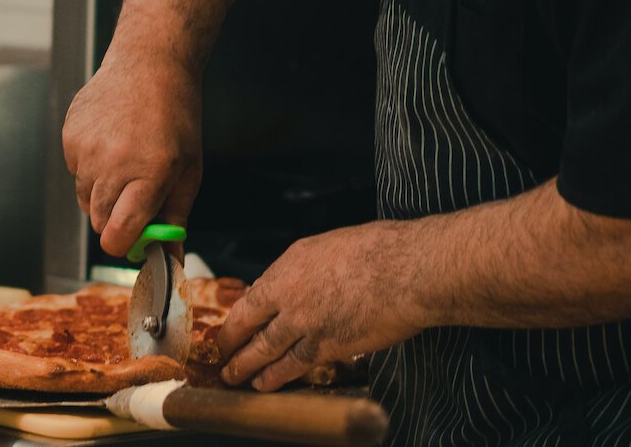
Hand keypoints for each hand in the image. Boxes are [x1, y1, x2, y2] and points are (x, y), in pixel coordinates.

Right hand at [62, 58, 203, 256]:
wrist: (149, 64)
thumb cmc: (175, 117)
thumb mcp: (189, 170)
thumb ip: (175, 217)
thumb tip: (170, 259)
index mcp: (149, 174)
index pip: (118, 234)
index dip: (123, 245)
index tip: (132, 242)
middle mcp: (113, 163)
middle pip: (99, 222)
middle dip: (116, 220)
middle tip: (135, 198)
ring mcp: (86, 150)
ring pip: (85, 199)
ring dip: (102, 194)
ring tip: (125, 163)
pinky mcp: (69, 137)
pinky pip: (74, 173)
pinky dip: (90, 169)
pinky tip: (110, 143)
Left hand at [216, 222, 435, 390]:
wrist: (409, 269)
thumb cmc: (384, 251)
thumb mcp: (334, 245)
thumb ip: (312, 267)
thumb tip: (304, 280)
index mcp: (291, 263)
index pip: (255, 293)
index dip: (242, 314)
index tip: (235, 324)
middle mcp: (289, 292)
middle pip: (248, 322)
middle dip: (231, 342)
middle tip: (221, 354)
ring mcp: (304, 321)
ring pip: (264, 348)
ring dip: (246, 365)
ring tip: (234, 376)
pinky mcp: (326, 345)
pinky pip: (292, 365)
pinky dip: (275, 376)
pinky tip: (264, 384)